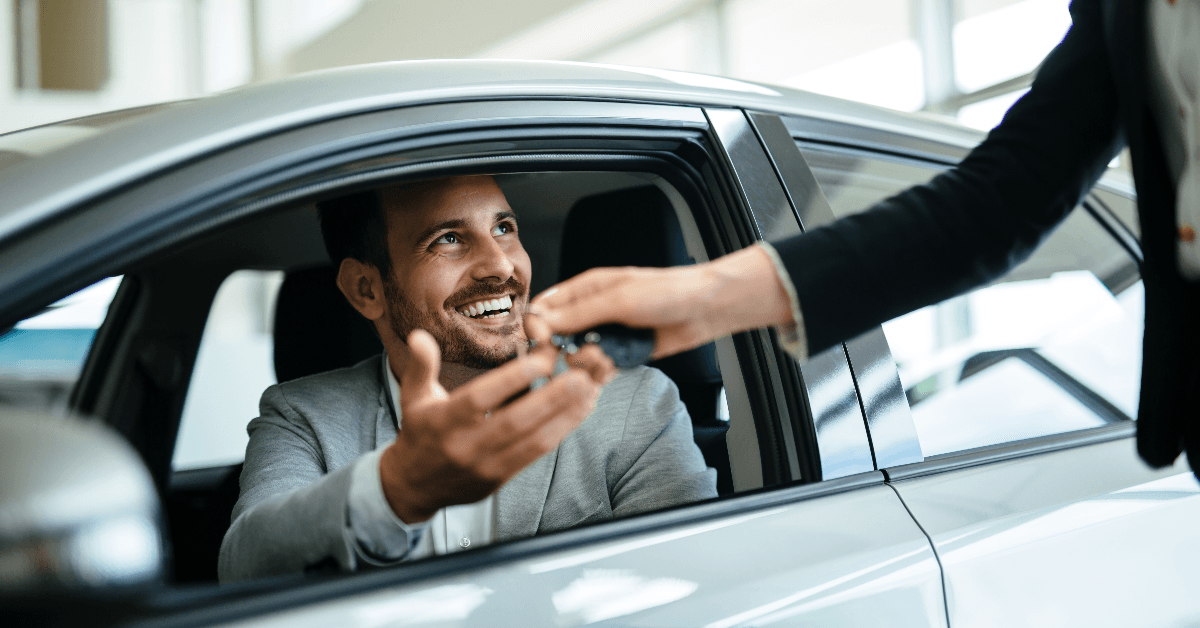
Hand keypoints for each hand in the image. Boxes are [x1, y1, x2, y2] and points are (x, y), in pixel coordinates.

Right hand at [379, 323, 613, 523]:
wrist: (415, 486)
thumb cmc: (420, 432)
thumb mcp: (414, 396)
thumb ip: (421, 365)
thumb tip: (420, 335)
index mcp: (444, 421)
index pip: (481, 398)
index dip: (513, 378)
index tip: (542, 358)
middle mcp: (466, 445)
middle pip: (515, 421)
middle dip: (552, 398)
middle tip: (580, 374)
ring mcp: (485, 466)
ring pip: (532, 441)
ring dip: (564, 416)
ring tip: (588, 390)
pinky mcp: (500, 479)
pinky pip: (535, 455)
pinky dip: (559, 432)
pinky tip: (578, 412)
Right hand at [529, 245, 793, 358]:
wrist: (705, 309)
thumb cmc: (667, 292)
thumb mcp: (619, 299)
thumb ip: (580, 312)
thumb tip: (542, 321)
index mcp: (585, 289)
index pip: (544, 308)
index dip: (538, 327)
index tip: (543, 342)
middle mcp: (592, 312)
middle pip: (556, 337)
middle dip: (561, 351)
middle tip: (577, 356)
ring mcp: (606, 334)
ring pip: (576, 357)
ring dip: (586, 364)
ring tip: (605, 360)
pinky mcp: (621, 354)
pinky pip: (598, 370)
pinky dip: (601, 374)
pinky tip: (611, 368)